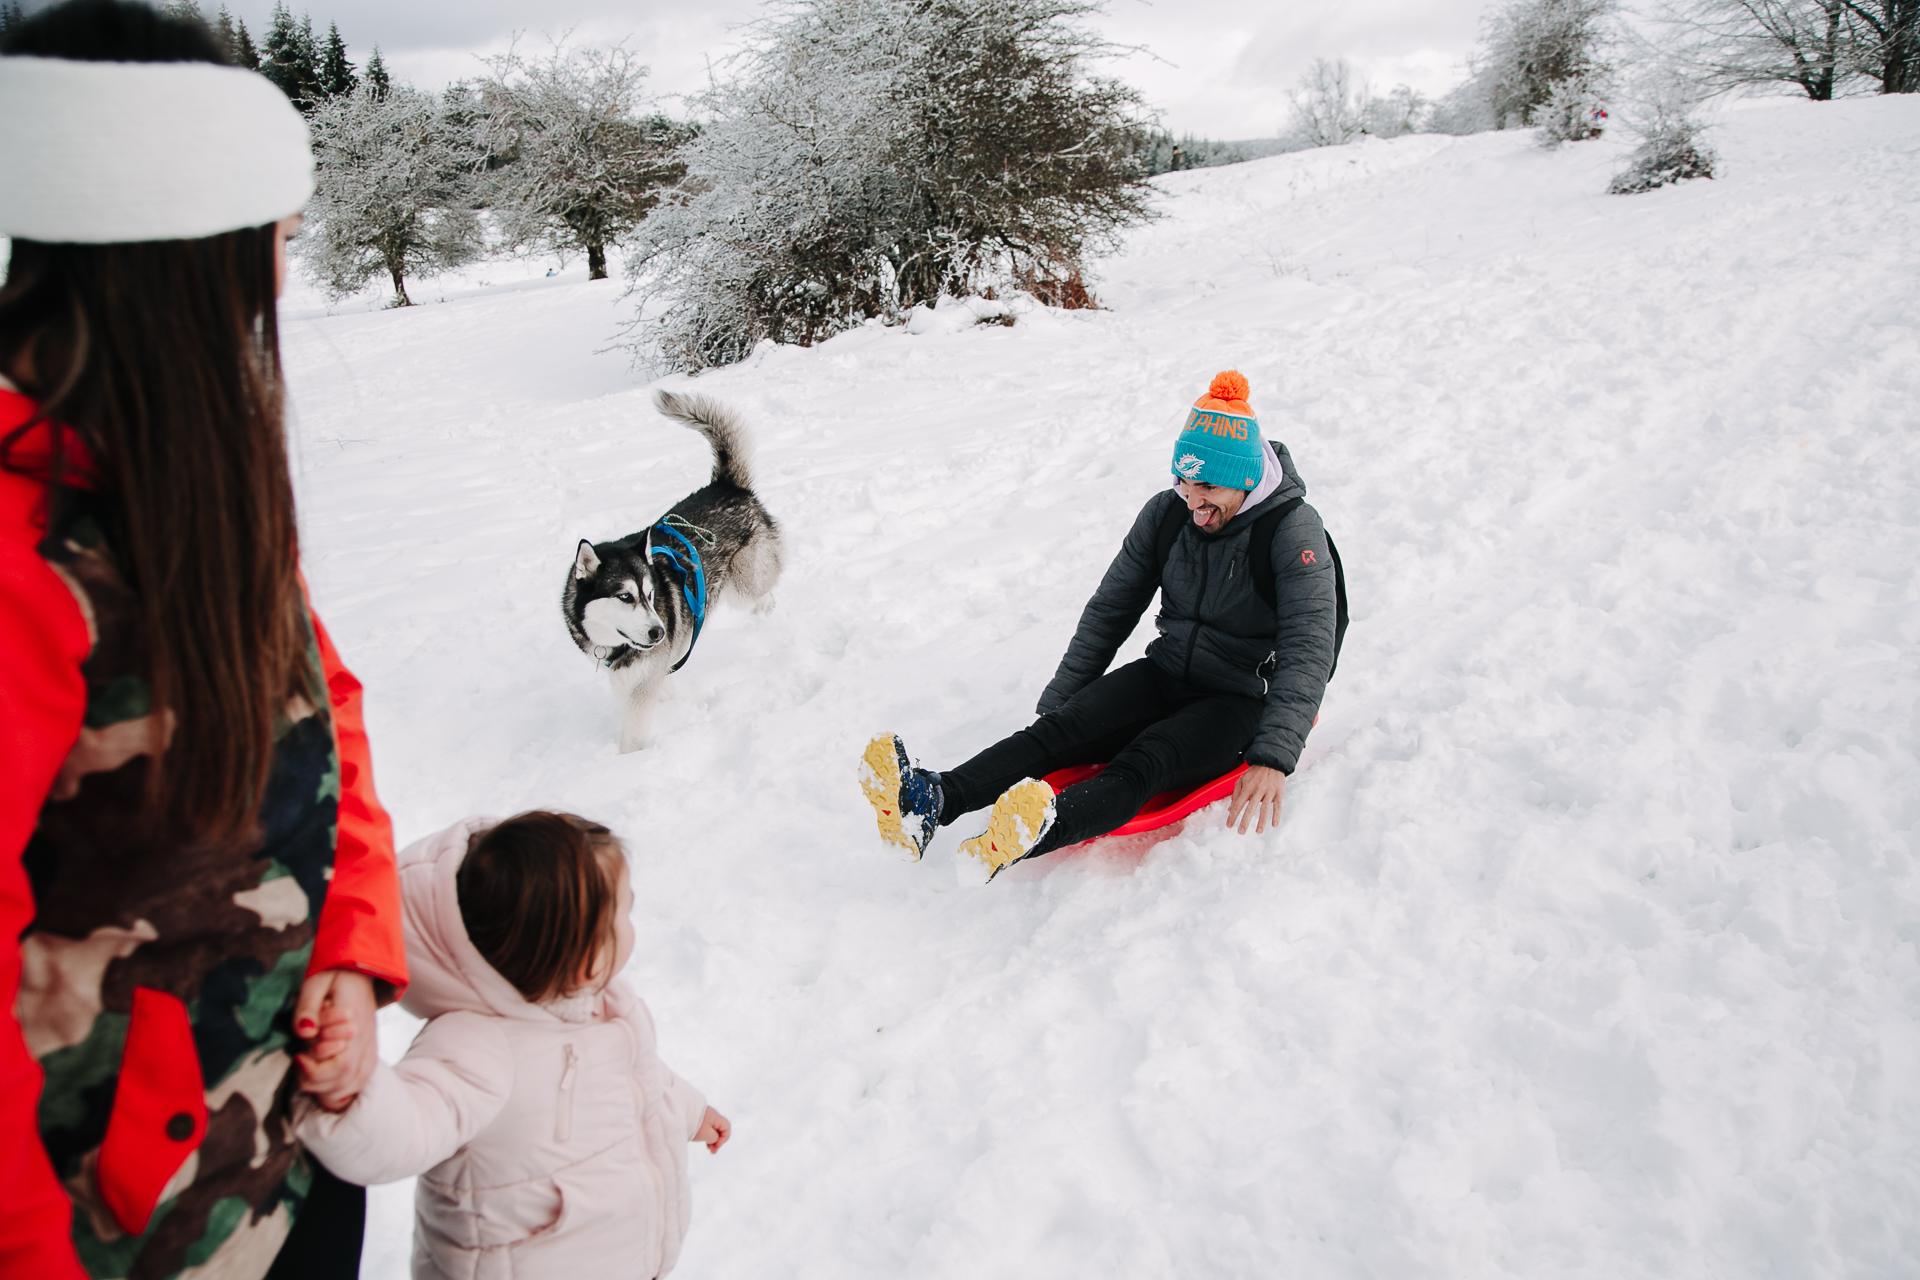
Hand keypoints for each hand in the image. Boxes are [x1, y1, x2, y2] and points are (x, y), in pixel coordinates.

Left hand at [293, 969, 377, 1112]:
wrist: (361, 963)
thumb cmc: (334, 971)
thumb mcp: (314, 982)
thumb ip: (307, 1008)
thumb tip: (304, 1033)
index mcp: (355, 1022)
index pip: (342, 1065)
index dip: (315, 1070)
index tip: (297, 1056)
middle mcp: (367, 1037)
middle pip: (347, 1080)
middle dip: (317, 1081)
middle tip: (300, 1063)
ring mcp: (371, 1043)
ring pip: (357, 1082)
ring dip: (331, 1088)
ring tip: (311, 1073)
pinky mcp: (370, 1045)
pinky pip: (363, 1077)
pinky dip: (345, 1086)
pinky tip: (328, 1080)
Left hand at [695, 1106, 730, 1152]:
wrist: (678, 1116)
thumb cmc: (694, 1125)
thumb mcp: (707, 1134)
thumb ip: (714, 1138)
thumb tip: (715, 1139)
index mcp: (716, 1118)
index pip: (727, 1127)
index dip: (724, 1138)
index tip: (716, 1145)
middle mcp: (712, 1117)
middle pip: (720, 1130)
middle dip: (718, 1141)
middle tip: (712, 1151)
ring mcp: (705, 1119)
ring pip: (713, 1131)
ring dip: (712, 1140)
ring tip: (708, 1149)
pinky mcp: (699, 1122)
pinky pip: (707, 1130)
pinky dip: (707, 1137)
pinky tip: (704, 1143)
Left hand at [1226, 765, 1286, 834]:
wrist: (1270, 762)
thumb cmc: (1255, 773)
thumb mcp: (1242, 780)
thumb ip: (1236, 794)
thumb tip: (1230, 808)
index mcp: (1247, 788)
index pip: (1238, 804)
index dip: (1233, 816)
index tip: (1229, 825)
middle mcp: (1257, 790)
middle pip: (1250, 808)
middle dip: (1245, 821)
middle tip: (1241, 832)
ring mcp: (1269, 792)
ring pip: (1265, 809)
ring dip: (1261, 821)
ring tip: (1258, 832)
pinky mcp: (1279, 793)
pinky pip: (1278, 806)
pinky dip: (1276, 815)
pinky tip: (1274, 824)